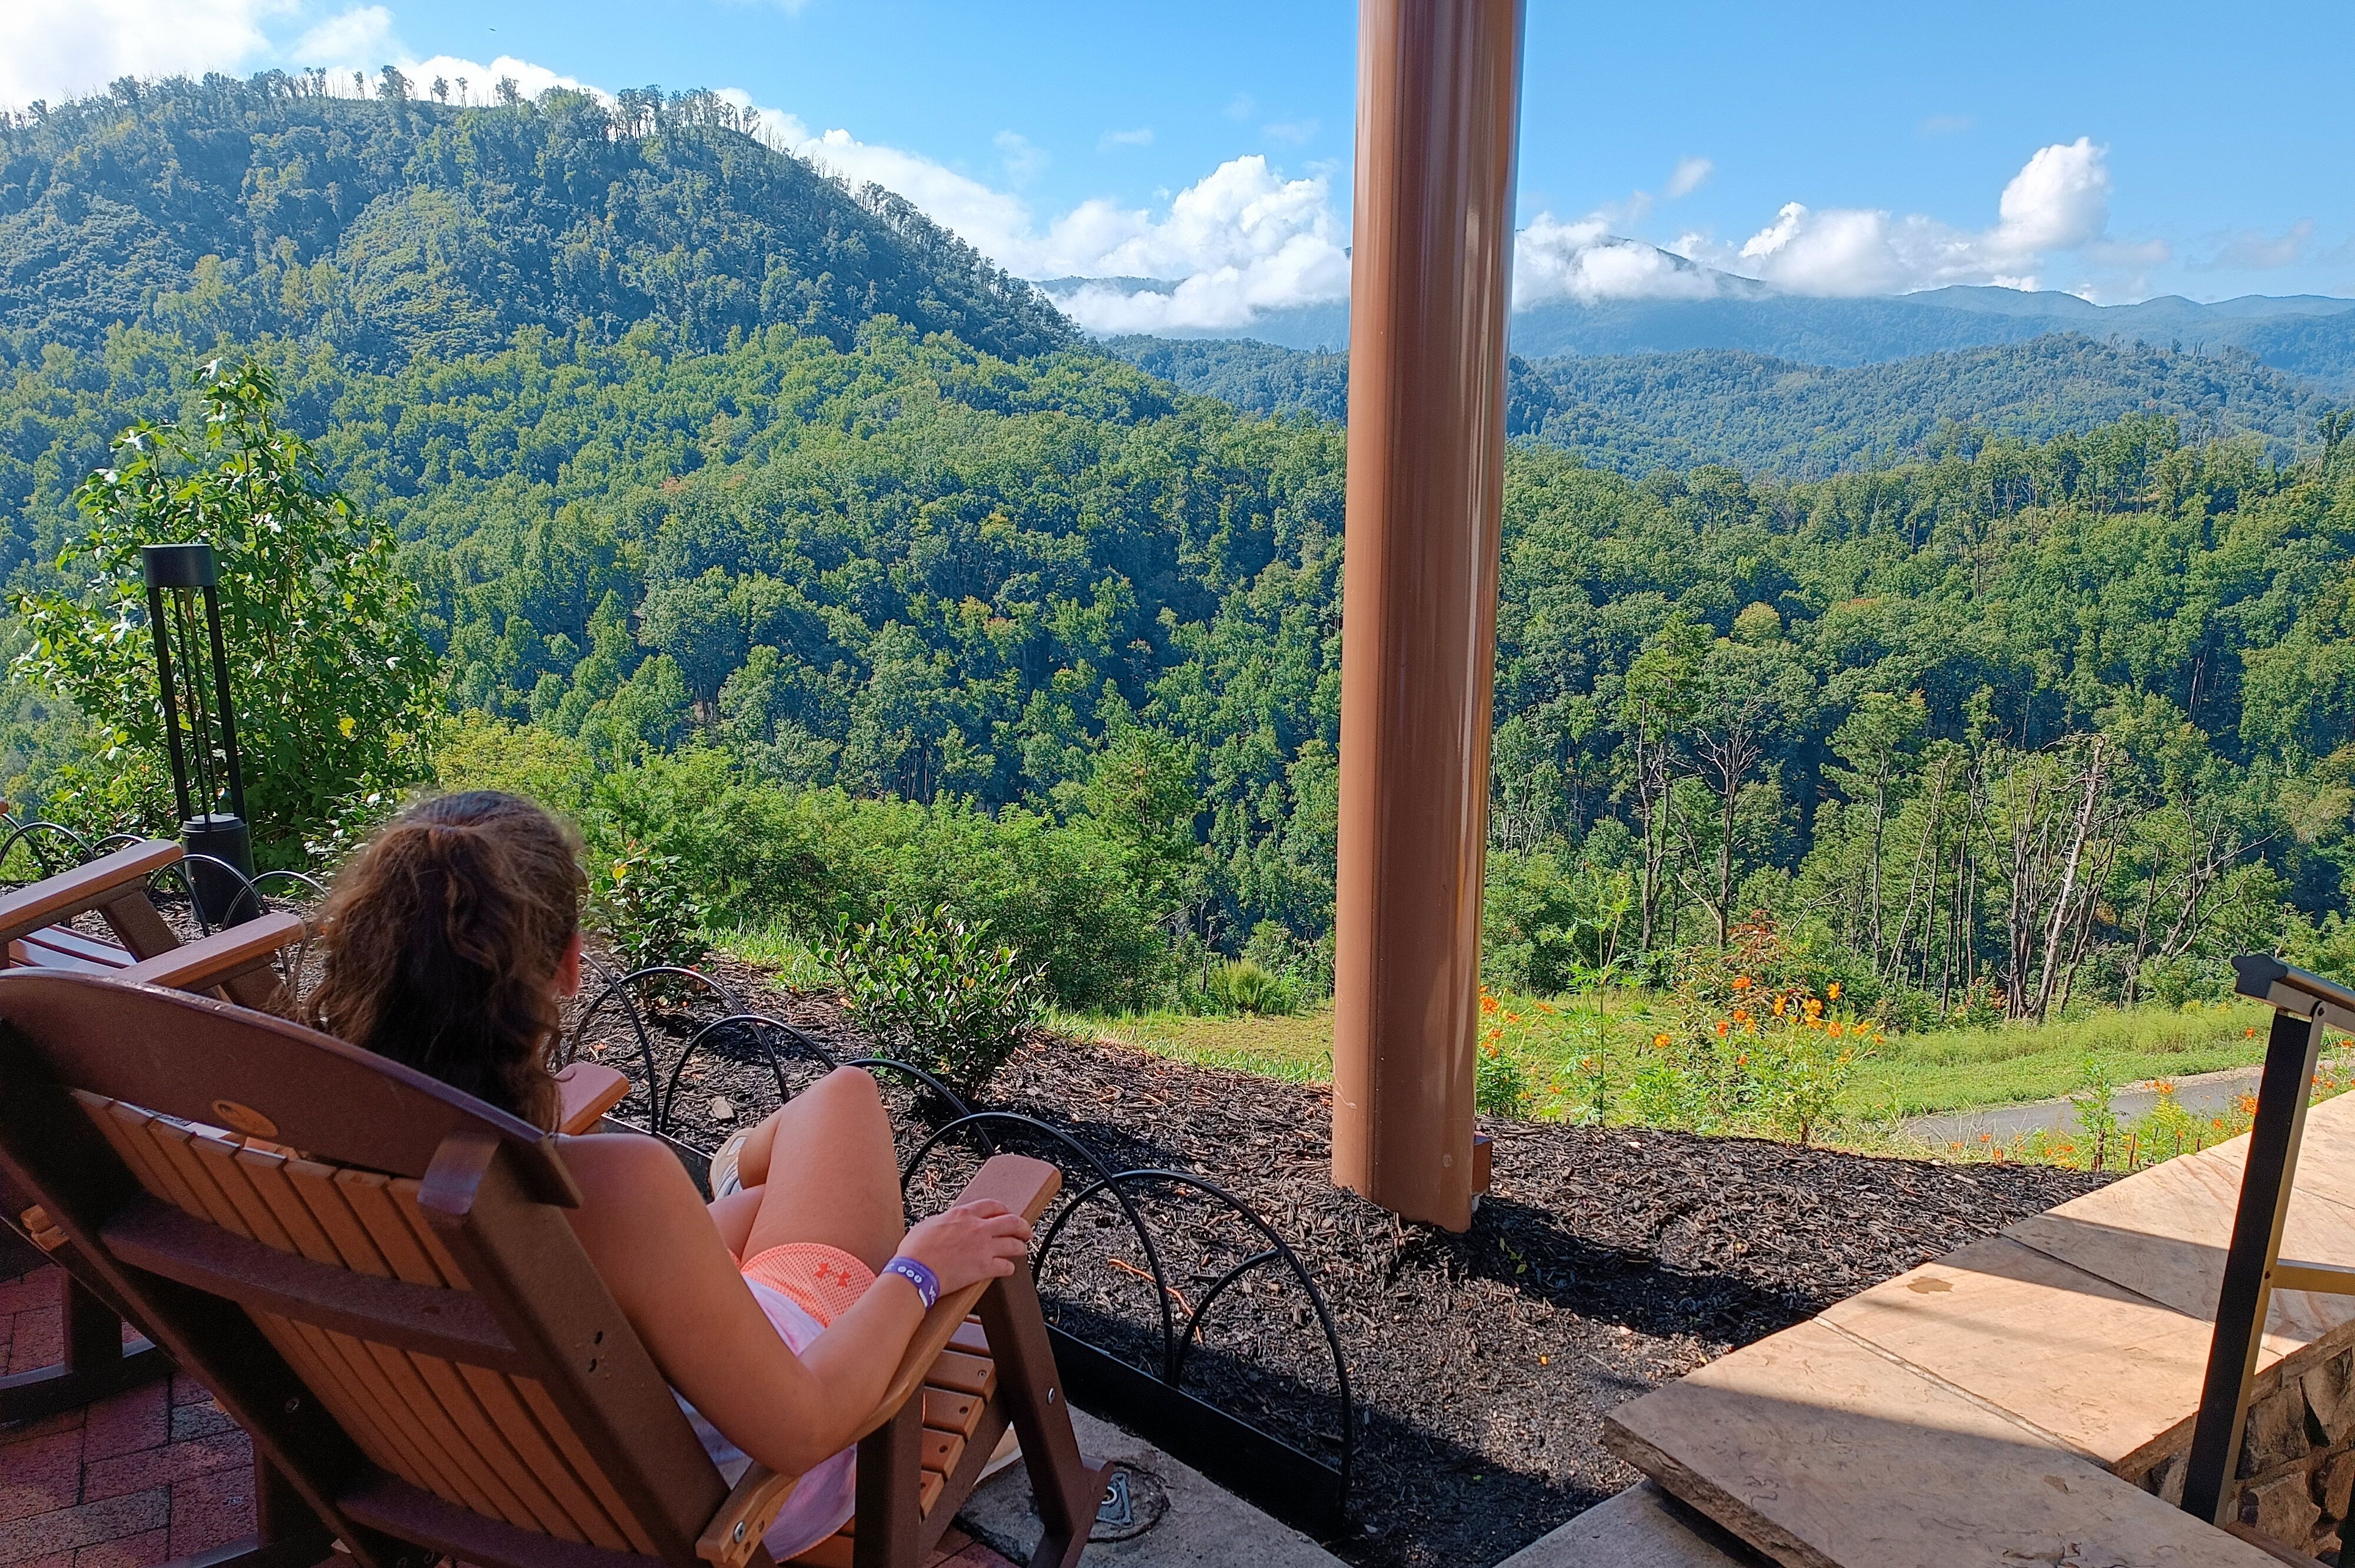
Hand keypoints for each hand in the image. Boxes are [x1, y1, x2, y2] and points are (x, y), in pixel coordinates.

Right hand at [897, 1199, 1032, 1295]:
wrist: (915, 1273)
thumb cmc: (915, 1251)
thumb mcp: (928, 1225)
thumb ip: (945, 1221)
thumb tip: (947, 1223)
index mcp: (962, 1214)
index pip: (992, 1205)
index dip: (1003, 1209)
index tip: (1006, 1213)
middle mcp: (977, 1228)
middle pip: (1012, 1221)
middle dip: (1022, 1226)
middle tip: (1026, 1231)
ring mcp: (983, 1248)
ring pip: (1014, 1244)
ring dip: (1020, 1247)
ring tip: (1021, 1250)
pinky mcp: (984, 1268)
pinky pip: (1006, 1266)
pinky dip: (1009, 1268)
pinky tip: (1008, 1269)